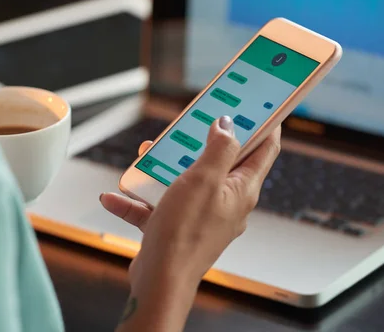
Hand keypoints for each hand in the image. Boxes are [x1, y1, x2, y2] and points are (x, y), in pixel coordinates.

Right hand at [101, 117, 280, 327]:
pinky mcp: (177, 229)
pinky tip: (116, 194)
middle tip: (192, 122)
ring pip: (186, 181)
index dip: (266, 124)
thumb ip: (219, 149)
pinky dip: (139, 199)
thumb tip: (228, 125)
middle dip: (204, 141)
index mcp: (242, 190)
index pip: (265, 150)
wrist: (160, 280)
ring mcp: (201, 217)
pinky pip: (158, 206)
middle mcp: (226, 204)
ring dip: (165, 167)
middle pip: (222, 163)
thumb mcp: (204, 179)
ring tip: (148, 153)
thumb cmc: (185, 232)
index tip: (261, 104)